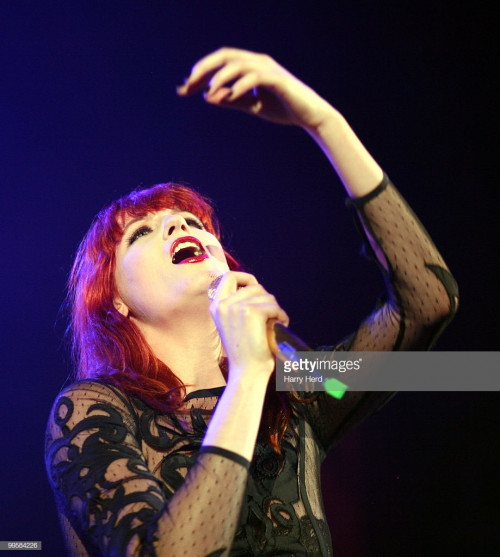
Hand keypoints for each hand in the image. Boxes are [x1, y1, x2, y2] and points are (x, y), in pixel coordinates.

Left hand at [177, 47, 334, 129]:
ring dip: (219, 76)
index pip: (221, 63)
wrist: (309, 115)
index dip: (202, 73)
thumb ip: (232, 100)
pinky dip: (240, 85)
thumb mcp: (252, 106)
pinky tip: (228, 96)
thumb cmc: (282, 109)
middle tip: (188, 82)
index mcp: (250, 66)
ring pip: (238, 63)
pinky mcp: (277, 79)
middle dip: (204, 68)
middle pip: (225, 56)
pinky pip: (254, 77)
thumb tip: (208, 96)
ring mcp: (268, 68)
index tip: (184, 87)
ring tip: (207, 89)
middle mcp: (258, 62)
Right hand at [209, 271, 288, 383]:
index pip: (228, 276)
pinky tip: (280, 326)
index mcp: (216, 306)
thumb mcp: (231, 324)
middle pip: (255, 286)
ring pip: (267, 296)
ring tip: (275, 324)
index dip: (245, 278)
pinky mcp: (252, 312)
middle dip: (267, 300)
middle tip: (271, 316)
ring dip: (276, 309)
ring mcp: (237, 307)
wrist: (247, 372)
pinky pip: (274, 306)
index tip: (255, 288)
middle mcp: (223, 304)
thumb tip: (254, 287)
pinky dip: (281, 315)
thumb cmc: (244, 351)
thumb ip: (236, 305)